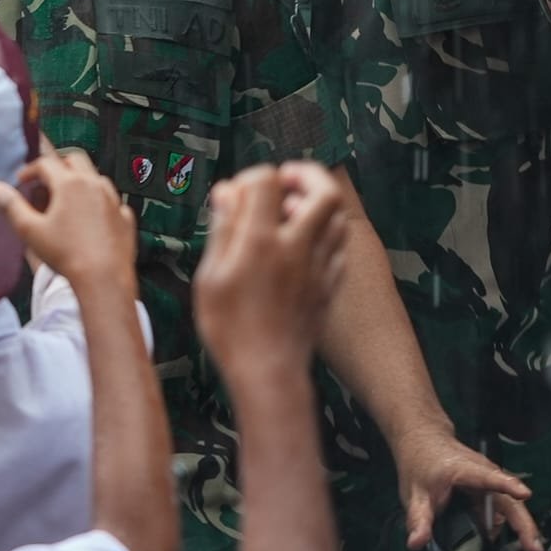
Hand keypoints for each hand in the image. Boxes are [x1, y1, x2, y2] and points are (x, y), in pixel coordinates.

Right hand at [0, 140, 135, 293]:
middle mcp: (94, 185)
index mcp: (69, 184)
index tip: (22, 181)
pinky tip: (92, 217)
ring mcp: (113, 200)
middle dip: (58, 165)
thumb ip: (11, 206)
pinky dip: (100, 202)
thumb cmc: (66, 255)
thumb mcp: (30, 230)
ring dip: (80, 181)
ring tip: (67, 199)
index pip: (46, 163)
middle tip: (46, 180)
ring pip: (96, 177)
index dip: (31, 169)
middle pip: (75, 159)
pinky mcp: (125, 218)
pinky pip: (112, 201)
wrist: (104, 279)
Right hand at [195, 162, 345, 380]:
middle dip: (306, 175)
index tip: (238, 192)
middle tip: (286, 180)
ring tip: (294, 211)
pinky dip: (327, 233)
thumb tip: (228, 193)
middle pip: (324, 192)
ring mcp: (319, 268)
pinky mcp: (329, 287)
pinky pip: (340, 247)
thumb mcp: (210, 277)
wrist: (268, 374)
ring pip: (338, 218)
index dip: (252, 177)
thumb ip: (223, 230)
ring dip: (319, 204)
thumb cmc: (232, 331)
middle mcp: (297, 248)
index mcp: (262, 242)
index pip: (268, 181)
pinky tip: (307, 243)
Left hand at [392, 424, 541, 550]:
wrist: (422, 438)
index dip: (506, 485)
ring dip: (520, 524)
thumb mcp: (413, 492)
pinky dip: (507, 522)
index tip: (524, 493)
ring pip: (508, 502)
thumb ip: (418, 519)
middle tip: (533, 546)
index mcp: (464, 469)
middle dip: (522, 521)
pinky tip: (506, 539)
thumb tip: (416, 542)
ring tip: (530, 547)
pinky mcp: (488, 488)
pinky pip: (501, 506)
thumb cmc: (420, 460)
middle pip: (506, 497)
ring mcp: (487, 479)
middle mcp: (481, 472)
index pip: (487, 476)